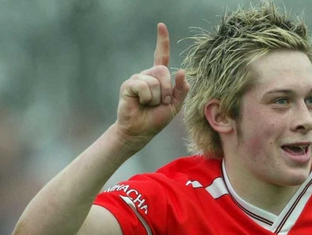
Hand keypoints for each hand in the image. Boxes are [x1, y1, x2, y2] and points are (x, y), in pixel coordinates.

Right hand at [115, 23, 189, 148]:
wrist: (140, 131)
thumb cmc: (156, 119)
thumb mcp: (175, 105)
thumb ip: (182, 90)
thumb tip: (182, 71)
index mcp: (159, 78)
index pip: (161, 55)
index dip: (162, 41)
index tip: (161, 26)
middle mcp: (147, 75)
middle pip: (163, 71)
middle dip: (167, 90)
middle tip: (161, 102)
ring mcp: (137, 78)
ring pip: (154, 81)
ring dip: (156, 98)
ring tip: (149, 105)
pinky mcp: (128, 85)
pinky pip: (143, 86)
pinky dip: (146, 98)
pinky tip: (140, 103)